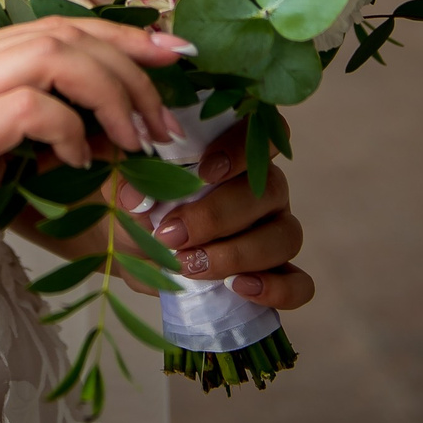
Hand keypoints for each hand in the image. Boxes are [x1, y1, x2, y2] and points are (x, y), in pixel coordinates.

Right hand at [0, 17, 195, 320]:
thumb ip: (29, 138)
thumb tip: (99, 138)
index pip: (54, 26)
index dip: (121, 36)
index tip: (173, 57)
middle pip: (63, 32)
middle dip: (131, 66)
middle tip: (164, 119)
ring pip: (52, 56)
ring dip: (110, 94)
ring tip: (131, 142)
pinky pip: (29, 107)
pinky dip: (68, 130)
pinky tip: (75, 164)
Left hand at [118, 124, 313, 309]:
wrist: (135, 253)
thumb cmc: (139, 208)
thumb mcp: (123, 191)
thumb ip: (125, 182)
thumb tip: (132, 193)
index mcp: (232, 153)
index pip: (261, 133)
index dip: (242, 149)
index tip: (204, 172)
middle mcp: (262, 188)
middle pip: (268, 190)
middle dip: (217, 216)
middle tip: (171, 235)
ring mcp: (275, 230)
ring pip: (285, 235)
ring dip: (237, 254)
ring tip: (189, 266)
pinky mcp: (280, 273)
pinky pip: (300, 283)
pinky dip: (276, 288)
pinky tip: (239, 288)